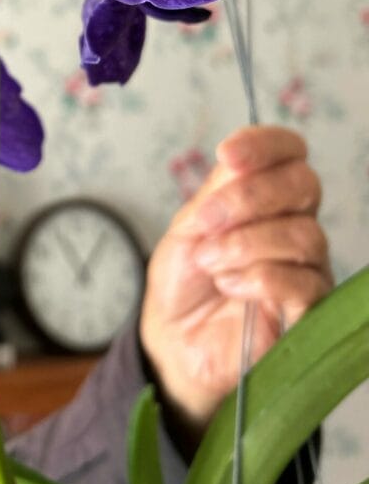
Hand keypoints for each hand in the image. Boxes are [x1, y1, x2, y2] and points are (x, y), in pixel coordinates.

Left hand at [140, 125, 331, 445]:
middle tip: (205, 223)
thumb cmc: (183, 280)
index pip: (289, 152)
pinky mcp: (309, 308)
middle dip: (248, 197)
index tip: (227, 155)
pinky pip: (301, 280)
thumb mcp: (188, 227)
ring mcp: (306, 265)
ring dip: (245, 244)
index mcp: (265, 194)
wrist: (174, 338)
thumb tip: (237, 160)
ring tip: (210, 263)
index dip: (264, 145)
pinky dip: (257, 278)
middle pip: (303, 184)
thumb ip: (217, 193)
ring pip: (302, 234)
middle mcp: (294, 222)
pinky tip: (229, 286)